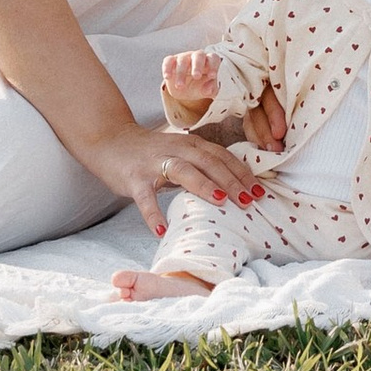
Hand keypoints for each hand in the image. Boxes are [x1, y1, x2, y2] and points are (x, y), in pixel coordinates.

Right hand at [90, 118, 263, 238]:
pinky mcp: (134, 178)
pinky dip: (153, 214)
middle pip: (208, 162)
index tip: (260, 191)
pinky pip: (145, 197)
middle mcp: (175, 149)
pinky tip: (161, 230)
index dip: (242, 173)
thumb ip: (201, 166)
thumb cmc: (151, 153)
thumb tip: (233, 188)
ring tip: (220, 202)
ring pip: (182, 170)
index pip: (221, 156)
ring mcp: (154, 163)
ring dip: (203, 186)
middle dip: (232, 181)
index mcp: (190, 144)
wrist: (110, 140)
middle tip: (250, 200)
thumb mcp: (180, 154)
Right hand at [159, 48, 218, 126]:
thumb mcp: (207, 90)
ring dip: (181, 72)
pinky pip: (169, 60)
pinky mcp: (171, 61)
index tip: (212, 76)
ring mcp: (184, 58)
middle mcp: (197, 57)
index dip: (213, 66)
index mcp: (209, 62)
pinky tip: (167, 77)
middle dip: (197, 65)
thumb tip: (209, 89)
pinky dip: (167, 67)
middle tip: (196, 76)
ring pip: (183, 60)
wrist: (185, 90)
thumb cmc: (200, 86)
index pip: (213, 58)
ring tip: (180, 86)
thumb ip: (211, 89)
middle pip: (198, 55)